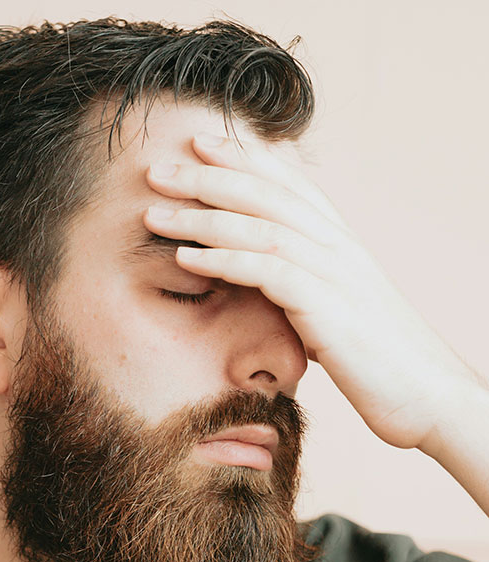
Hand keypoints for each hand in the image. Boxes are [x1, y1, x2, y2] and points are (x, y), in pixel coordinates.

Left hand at [144, 132, 483, 451]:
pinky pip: (267, 272)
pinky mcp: (328, 308)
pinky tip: (184, 256)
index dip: (243, 158)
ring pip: (260, 226)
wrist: (430, 397)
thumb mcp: (341, 309)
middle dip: (208, 176)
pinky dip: (223, 259)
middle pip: (266, 195)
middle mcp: (338, 247)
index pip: (288, 185)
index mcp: (340, 243)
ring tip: (155, 211)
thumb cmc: (379, 359)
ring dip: (202, 216)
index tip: (200, 142)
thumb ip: (309, 283)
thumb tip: (273, 277)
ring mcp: (335, 273)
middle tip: (157, 168)